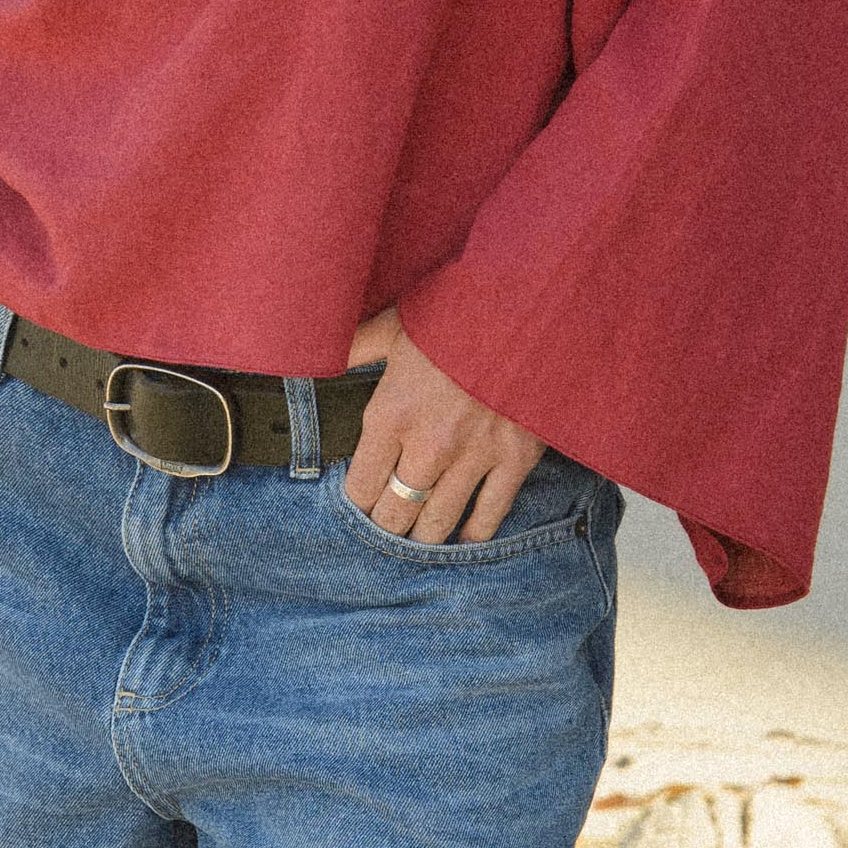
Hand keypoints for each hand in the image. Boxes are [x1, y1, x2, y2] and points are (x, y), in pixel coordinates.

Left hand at [344, 308, 542, 542]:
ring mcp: (474, 456)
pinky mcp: (515, 459)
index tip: (359, 504)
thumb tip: (317, 353)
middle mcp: (429, 445)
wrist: (530, 305)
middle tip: (386, 529)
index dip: (356, 501)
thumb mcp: (396, 323)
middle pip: (395, 512)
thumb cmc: (458, 311)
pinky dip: (474, 533)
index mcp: (391, 413)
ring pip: (438, 521)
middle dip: (386, 526)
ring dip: (423, 537)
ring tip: (416, 541)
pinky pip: (490, 514)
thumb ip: (355, 348)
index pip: (361, 485)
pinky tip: (462, 539)